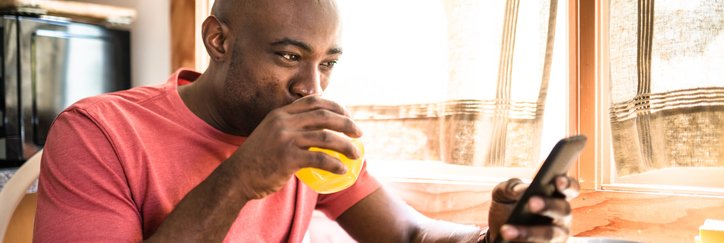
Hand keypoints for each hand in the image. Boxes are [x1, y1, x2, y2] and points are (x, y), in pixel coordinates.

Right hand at [226, 96, 362, 199]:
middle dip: (347, 123)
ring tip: (356, 154)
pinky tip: (342, 170)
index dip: (335, 106)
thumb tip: (316, 130)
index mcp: (281, 113)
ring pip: (326, 137)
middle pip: (325, 116)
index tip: (348, 115)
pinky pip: (319, 158)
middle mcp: (283, 122)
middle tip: (359, 133)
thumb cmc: (258, 159)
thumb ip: (289, 128)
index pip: (314, 101)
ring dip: (346, 145)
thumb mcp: (270, 134)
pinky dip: (335, 164)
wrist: (237, 177)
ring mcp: (285, 139)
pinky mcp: (287, 158)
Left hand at [486, 176, 579, 241]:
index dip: (567, 184)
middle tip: (531, 202)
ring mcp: (557, 236)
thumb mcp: (504, 194)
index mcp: (555, 196)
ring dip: (528, 232)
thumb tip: (520, 191)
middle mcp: (561, 216)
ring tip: (507, 230)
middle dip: (548, 205)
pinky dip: (522, 242)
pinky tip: (507, 240)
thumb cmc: (507, 207)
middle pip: (563, 210)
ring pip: (550, 234)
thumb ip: (510, 187)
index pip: (569, 188)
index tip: (558, 180)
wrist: (499, 232)